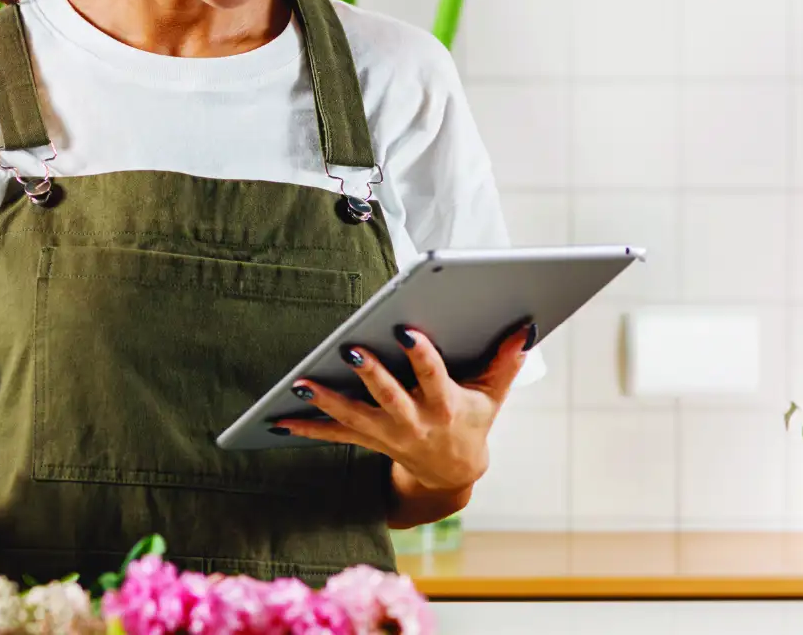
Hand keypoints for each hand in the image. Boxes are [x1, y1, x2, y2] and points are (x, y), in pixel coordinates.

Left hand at [272, 321, 537, 493]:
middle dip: (370, 374)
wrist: (452, 473)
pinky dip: (305, 426)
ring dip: (325, 400)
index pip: (433, 377)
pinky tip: (277, 417)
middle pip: (389, 396)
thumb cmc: (472, 422)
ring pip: (353, 416)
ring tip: (300, 382)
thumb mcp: (493, 397)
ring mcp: (388, 433)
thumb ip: (506, 362)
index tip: (407, 331)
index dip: (421, 356)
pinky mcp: (368, 439)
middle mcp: (414, 421)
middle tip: (350, 350)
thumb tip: (524, 328)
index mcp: (446, 406)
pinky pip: (333, 434)